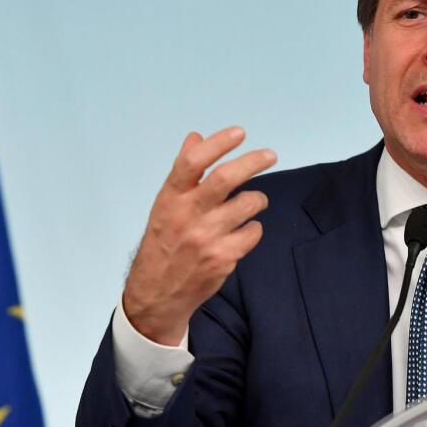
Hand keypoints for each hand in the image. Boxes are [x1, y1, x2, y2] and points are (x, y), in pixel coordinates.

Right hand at [122, 127, 276, 344]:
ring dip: (258, 199)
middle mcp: (187, 215)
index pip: (192, 162)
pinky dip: (254, 228)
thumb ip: (184, 173)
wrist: (156, 294)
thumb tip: (196, 137)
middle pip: (225, 179)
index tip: (239, 133)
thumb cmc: (163, 243)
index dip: (218, 143)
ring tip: (256, 201)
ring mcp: (206, 238)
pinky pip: (252, 232)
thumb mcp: (165, 205)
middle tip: (270, 155)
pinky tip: (245, 231)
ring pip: (247, 204)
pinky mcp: (222, 258)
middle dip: (253, 162)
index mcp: (170, 198)